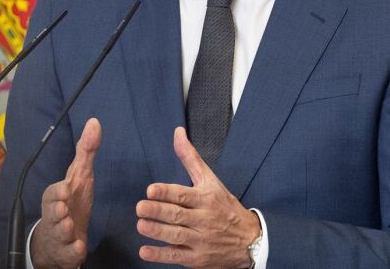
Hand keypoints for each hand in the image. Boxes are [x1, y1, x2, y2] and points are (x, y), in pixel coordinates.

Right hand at [29, 118, 100, 268]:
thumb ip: (86, 151)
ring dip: (65, 229)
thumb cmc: (71, 201)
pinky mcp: (67, 251)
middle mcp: (55, 215)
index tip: (66, 189)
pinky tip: (79, 247)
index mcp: (56, 197)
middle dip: (57, 211)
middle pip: (52, 213)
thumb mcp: (79, 175)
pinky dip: (73, 250)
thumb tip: (94, 122)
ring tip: (70, 226)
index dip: (58, 191)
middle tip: (63, 210)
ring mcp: (60, 234)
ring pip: (60, 233)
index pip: (53, 192)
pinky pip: (69, 252)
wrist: (60, 237)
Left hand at [136, 127, 260, 267]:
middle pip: (178, 215)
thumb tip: (177, 132)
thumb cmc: (225, 206)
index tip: (151, 190)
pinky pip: (177, 256)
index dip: (167, 192)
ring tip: (141, 225)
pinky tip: (145, 251)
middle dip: (158, 212)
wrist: (249, 240)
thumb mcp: (211, 180)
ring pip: (177, 236)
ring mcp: (201, 240)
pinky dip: (161, 255)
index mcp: (206, 198)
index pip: (184, 195)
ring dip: (157, 232)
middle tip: (140, 207)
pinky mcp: (197, 258)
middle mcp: (204, 219)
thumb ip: (191, 158)